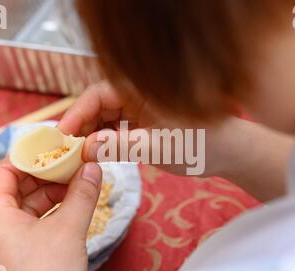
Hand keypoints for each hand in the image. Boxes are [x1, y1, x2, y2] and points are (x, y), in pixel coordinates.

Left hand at [0, 159, 101, 270]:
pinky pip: (35, 223)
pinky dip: (55, 211)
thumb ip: (83, 194)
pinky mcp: (20, 254)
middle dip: (49, 174)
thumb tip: (94, 166)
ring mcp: (7, 241)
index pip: (5, 170)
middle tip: (76, 164)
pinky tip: (76, 206)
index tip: (56, 148)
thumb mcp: (69, 229)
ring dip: (55, 193)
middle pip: (19, 186)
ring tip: (81, 183)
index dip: (30, 156)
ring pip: (30, 205)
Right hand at [58, 81, 208, 175]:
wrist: (229, 154)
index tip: (65, 134)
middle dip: (84, 126)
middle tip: (69, 148)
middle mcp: (140, 97)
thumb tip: (84, 149)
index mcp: (142, 91)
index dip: (79, 112)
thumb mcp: (156, 146)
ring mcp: (143, 111)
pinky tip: (100, 154)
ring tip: (82, 154)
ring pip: (108, 118)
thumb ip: (118, 146)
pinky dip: (108, 141)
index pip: (100, 94)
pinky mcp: (147, 125)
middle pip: (101, 105)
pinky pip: (119, 129)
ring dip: (95, 135)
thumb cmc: (199, 144)